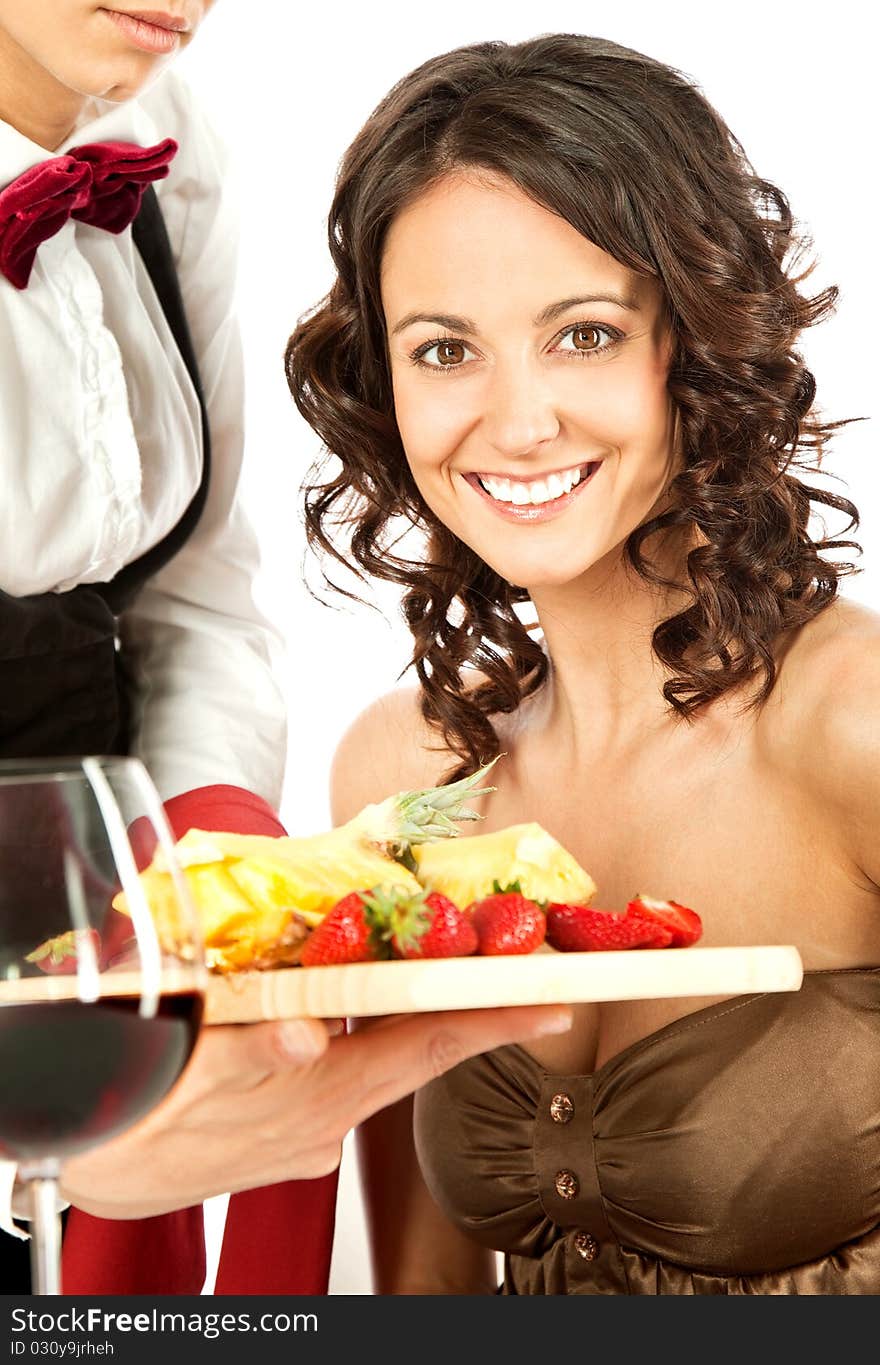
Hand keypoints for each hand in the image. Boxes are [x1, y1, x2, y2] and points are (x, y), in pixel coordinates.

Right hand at [59, 1004, 570, 1217]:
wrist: (104, 1168)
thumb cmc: (141, 1112)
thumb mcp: (191, 1069)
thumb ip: (253, 1051)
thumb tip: (306, 1036)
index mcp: (321, 1090)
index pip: (428, 1043)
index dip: (495, 1019)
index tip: (555, 999)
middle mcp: (330, 1114)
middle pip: (418, 1046)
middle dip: (473, 1006)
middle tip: (525, 965)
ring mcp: (313, 1129)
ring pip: (378, 1058)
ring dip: (410, 1018)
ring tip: (438, 971)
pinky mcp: (291, 1135)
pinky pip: (338, 1075)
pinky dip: (351, 1041)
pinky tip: (335, 1018)